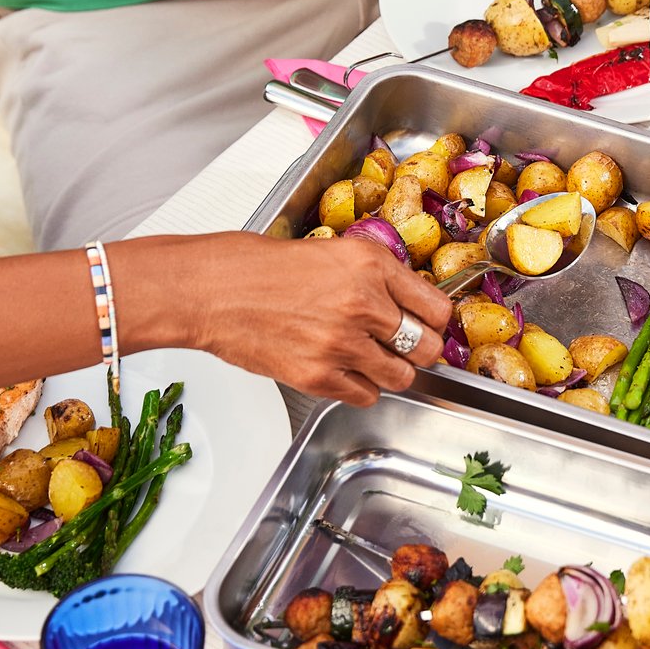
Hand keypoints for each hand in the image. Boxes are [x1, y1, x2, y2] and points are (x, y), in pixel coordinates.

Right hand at [182, 234, 451, 406]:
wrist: (212, 290)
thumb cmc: (262, 268)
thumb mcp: (334, 252)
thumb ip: (377, 277)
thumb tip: (412, 304)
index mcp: (371, 266)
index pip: (437, 308)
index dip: (435, 321)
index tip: (429, 325)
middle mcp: (363, 304)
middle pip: (427, 347)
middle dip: (419, 349)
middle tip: (404, 346)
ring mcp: (341, 343)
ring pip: (402, 377)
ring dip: (391, 372)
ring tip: (371, 359)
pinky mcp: (318, 376)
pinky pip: (366, 396)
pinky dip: (361, 388)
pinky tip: (345, 371)